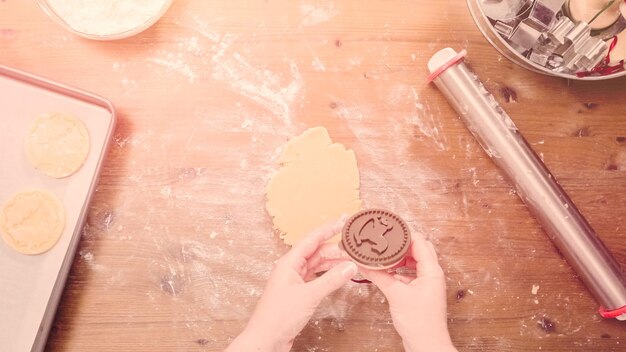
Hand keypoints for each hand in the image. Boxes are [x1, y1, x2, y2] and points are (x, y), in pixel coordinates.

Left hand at [225, 217, 357, 351]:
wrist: (266, 340)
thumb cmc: (278, 317)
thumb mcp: (309, 295)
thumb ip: (331, 280)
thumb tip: (350, 266)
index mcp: (289, 262)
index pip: (312, 239)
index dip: (329, 228)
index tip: (344, 220)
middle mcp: (291, 268)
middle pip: (317, 252)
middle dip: (336, 249)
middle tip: (354, 248)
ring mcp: (295, 281)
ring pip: (318, 265)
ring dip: (334, 263)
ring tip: (352, 261)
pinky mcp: (299, 293)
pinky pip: (317, 278)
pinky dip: (329, 276)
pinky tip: (340, 276)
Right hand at [360, 234, 456, 351]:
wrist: (426, 345)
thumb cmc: (419, 322)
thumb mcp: (395, 294)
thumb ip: (379, 276)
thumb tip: (363, 264)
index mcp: (431, 270)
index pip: (419, 242)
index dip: (405, 232)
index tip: (389, 227)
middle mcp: (432, 274)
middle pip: (418, 249)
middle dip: (401, 243)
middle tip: (384, 238)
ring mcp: (427, 283)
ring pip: (413, 262)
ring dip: (399, 257)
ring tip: (382, 253)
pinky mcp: (421, 292)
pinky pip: (409, 274)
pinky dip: (398, 270)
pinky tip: (385, 271)